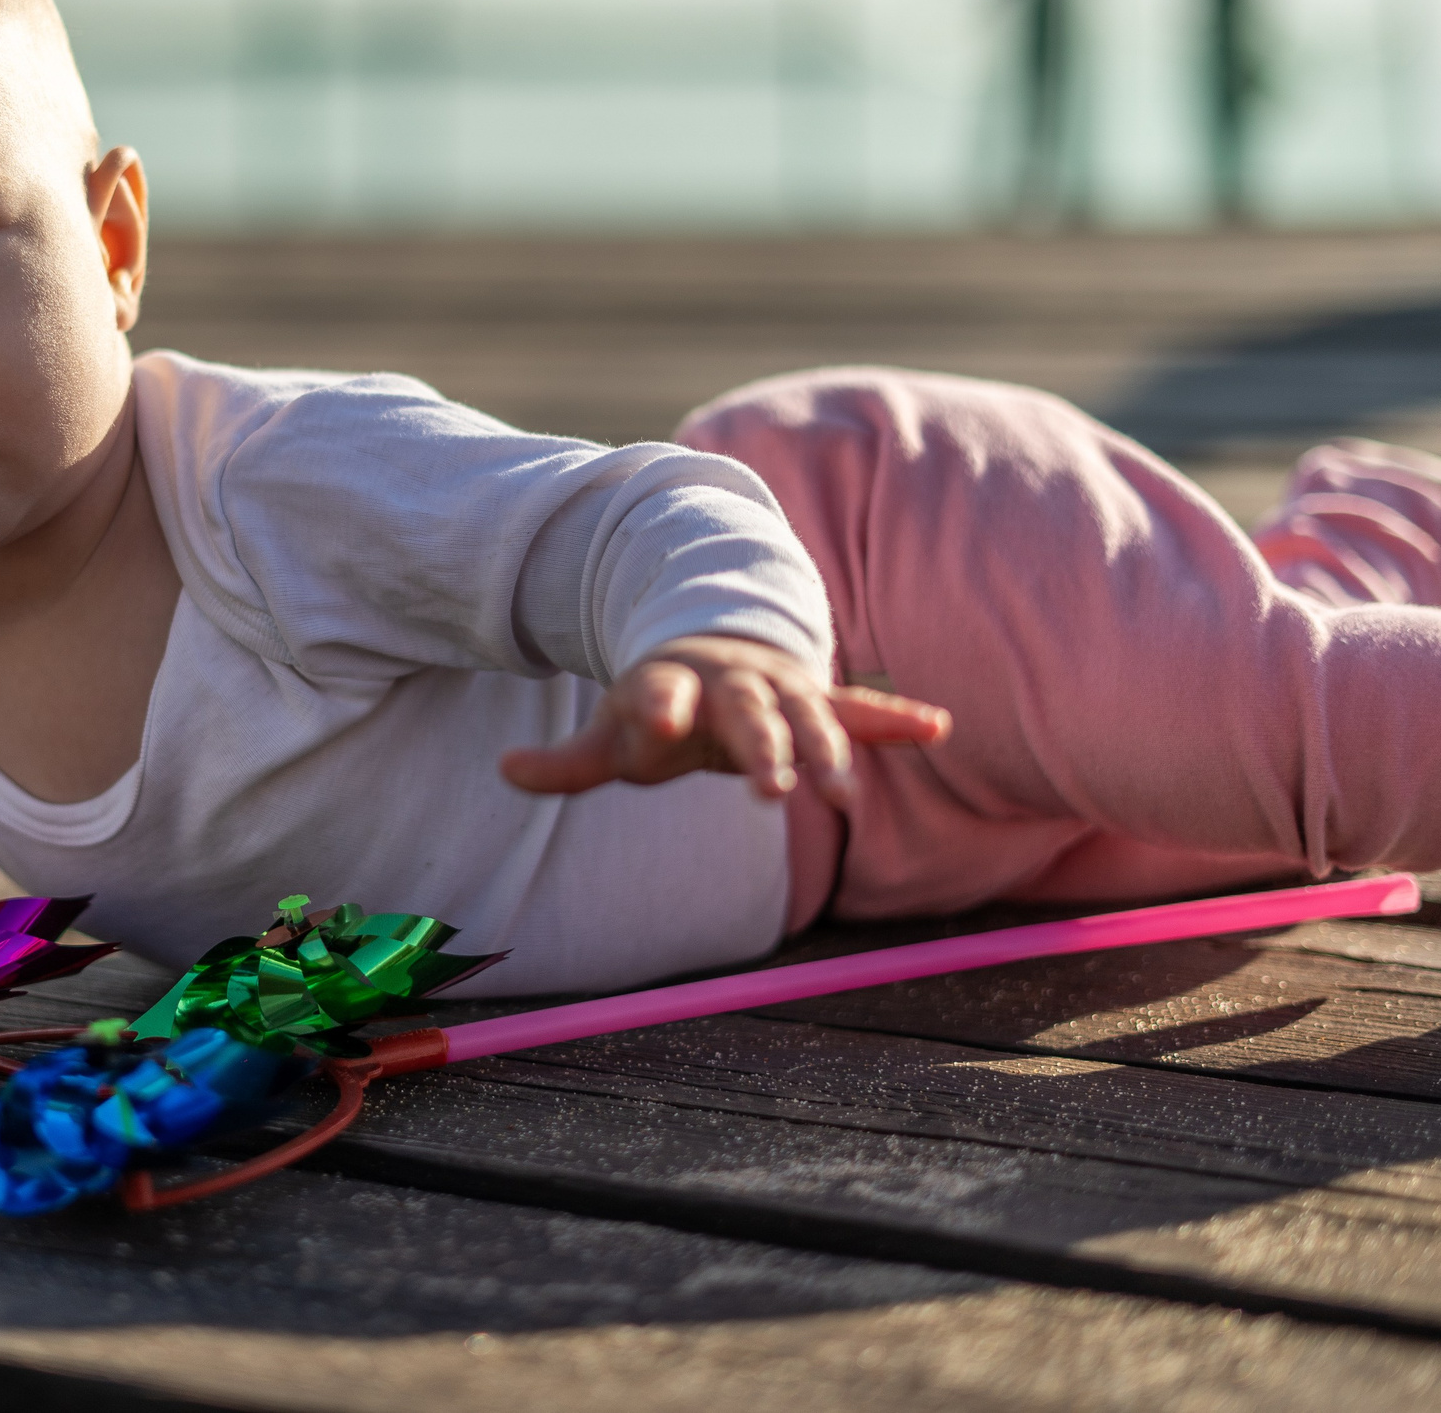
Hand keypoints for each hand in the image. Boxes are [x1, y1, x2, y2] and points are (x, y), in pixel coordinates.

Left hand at [499, 634, 949, 805]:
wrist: (715, 644)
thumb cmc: (662, 705)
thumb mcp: (613, 734)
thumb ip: (567, 761)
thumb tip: (503, 770)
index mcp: (672, 684)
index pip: (659, 697)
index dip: (654, 708)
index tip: (656, 718)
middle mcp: (731, 684)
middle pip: (747, 716)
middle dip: (760, 749)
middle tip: (769, 790)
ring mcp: (780, 691)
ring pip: (811, 720)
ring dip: (830, 753)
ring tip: (846, 795)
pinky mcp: (818, 704)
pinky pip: (862, 710)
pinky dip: (896, 718)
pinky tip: (937, 728)